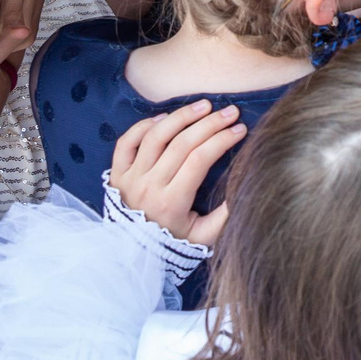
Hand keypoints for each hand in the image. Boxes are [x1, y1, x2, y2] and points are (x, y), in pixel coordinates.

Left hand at [109, 100, 244, 245]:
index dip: (222, 140)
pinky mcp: (116, 174)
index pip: (199, 159)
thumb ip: (224, 218)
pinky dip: (144, 125)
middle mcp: (149, 186)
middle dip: (210, 123)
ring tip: (203, 105)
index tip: (240, 129)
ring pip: (155, 136)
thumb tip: (244, 189)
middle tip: (231, 111)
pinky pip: (126, 142)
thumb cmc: (172, 243)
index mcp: (172, 202)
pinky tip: (165, 118)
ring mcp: (130, 178)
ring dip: (181, 117)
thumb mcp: (202, 238)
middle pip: (181, 143)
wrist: (131, 254)